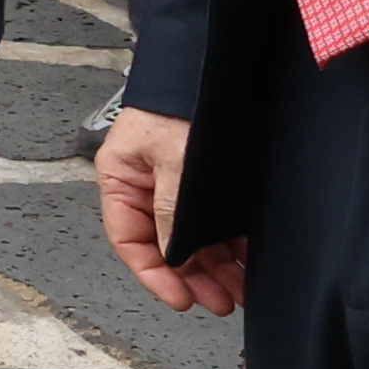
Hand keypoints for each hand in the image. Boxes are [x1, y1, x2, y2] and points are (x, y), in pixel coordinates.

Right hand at [94, 108, 246, 317]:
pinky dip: (230, 244)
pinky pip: (214, 222)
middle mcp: (145, 189)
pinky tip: (246, 261)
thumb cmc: (181, 99)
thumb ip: (171, 208)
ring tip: (239, 290)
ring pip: (193, 239)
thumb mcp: (173, 157)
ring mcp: (174, 187)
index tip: (180, 298)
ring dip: (216, 267)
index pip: (131, 242)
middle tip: (219, 301)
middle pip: (166, 247)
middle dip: (193, 277)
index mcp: (122, 181)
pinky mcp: (204, 183)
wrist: (208, 66)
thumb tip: (173, 254)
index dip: (155, 275)